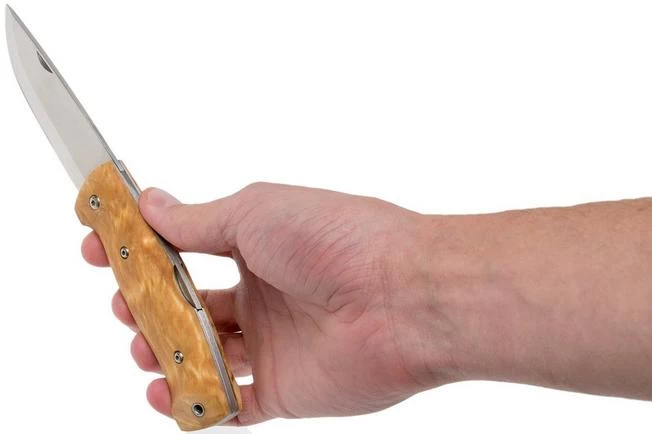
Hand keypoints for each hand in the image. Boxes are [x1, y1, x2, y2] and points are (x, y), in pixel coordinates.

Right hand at [81, 183, 445, 424]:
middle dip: (146, 307)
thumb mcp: (255, 212)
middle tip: (125, 302)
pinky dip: (194, 404)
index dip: (141, 253)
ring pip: (201, 356)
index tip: (100, 250)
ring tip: (145, 346)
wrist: (400, 297)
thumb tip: (150, 204)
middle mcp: (263, 296)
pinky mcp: (283, 389)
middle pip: (186, 308)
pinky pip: (229, 405)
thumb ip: (198, 220)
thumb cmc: (336, 239)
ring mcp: (272, 344)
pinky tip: (168, 391)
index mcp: (257, 248)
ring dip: (163, 353)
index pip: (184, 251)